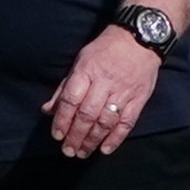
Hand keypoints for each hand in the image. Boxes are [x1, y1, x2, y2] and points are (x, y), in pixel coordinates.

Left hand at [44, 26, 160, 157]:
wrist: (141, 36)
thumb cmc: (106, 49)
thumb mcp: (81, 61)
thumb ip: (65, 87)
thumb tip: (48, 110)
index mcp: (87, 71)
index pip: (71, 100)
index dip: (62, 120)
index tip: (57, 136)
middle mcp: (105, 82)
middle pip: (87, 114)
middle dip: (76, 136)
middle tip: (68, 151)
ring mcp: (123, 91)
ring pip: (106, 121)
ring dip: (92, 140)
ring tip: (83, 152)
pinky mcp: (139, 98)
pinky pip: (127, 122)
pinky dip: (116, 138)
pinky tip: (105, 149)